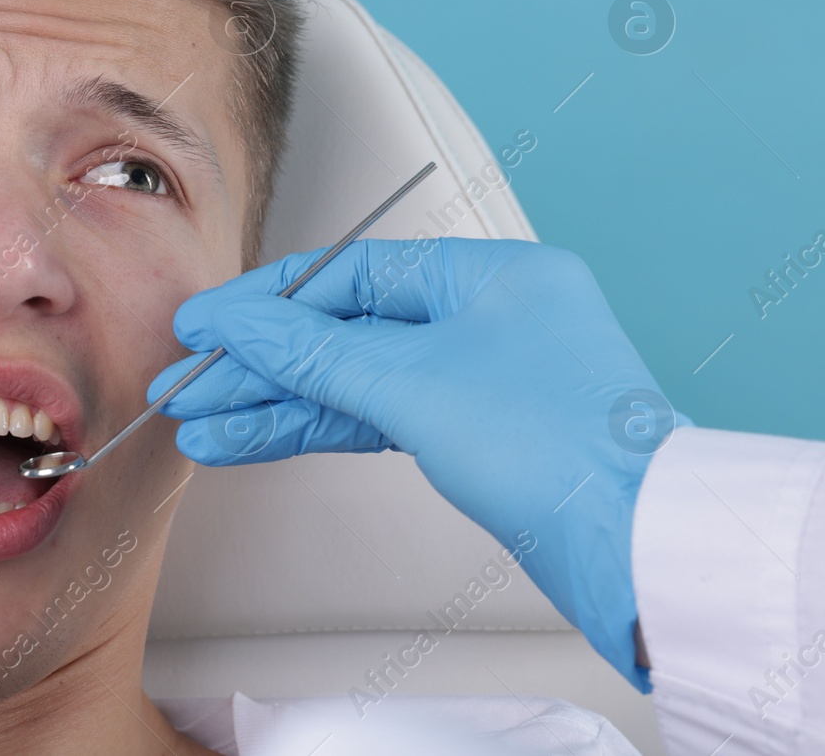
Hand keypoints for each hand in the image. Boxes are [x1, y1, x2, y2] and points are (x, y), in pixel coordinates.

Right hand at [150, 237, 684, 687]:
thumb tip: (239, 323)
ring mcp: (477, 379)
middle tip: (190, 383)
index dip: (265, 302)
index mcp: (490, 275)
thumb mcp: (413, 383)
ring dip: (275, 404)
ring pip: (352, 382)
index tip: (204, 325)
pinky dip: (314, 430)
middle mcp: (485, 318)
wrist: (635, 549)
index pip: (350, 275)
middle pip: (343, 330)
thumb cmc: (560, 449)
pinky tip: (251, 441)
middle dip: (260, 363)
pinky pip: (374, 419)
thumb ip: (313, 351)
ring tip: (201, 425)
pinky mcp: (470, 435)